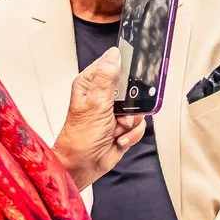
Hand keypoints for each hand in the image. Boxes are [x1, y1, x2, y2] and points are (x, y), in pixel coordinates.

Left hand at [52, 48, 147, 188]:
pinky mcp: (122, 126)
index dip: (125, 70)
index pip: (112, 65)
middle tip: (123, 112)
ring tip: (118, 129)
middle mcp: (102, 96)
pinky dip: (131, 134)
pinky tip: (118, 138)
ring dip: (131, 122)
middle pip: (131, 88)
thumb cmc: (80, 138)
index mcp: (91, 84)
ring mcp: (113, 112)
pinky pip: (139, 125)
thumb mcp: (95, 103)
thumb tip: (114, 55)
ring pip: (138, 108)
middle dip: (132, 104)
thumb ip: (106, 77)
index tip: (132, 80)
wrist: (83, 165)